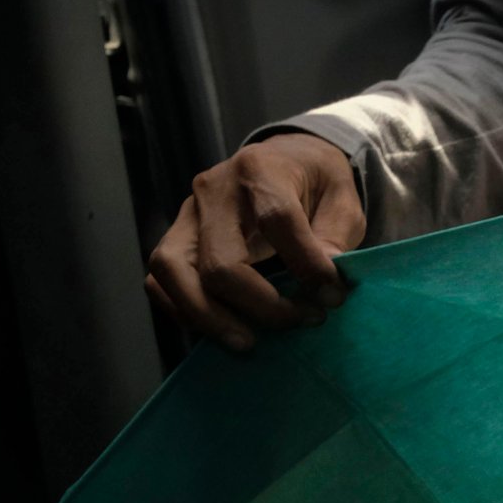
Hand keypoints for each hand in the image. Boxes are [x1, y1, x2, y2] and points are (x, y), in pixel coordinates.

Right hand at [145, 132, 365, 350]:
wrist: (284, 160)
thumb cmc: (315, 183)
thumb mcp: (342, 199)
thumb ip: (335, 237)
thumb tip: (325, 285)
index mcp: (261, 170)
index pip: (277, 220)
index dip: (306, 266)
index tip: (332, 297)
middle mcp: (214, 190)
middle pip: (218, 262)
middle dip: (260, 307)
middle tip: (299, 323)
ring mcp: (187, 214)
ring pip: (172, 272)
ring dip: (210, 318)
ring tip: (249, 342)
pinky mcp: (175, 238)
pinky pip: (160, 282)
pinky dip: (185, 313)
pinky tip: (223, 328)